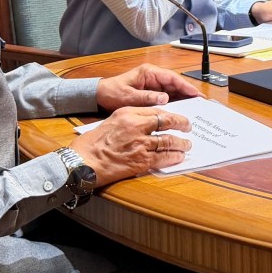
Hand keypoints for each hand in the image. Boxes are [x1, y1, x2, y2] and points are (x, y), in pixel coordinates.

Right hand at [70, 106, 191, 184]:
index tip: (177, 117)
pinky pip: (163, 157)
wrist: (83, 162)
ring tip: (187, 145)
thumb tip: (149, 122)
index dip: (171, 114)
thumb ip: (131, 119)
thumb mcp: (111, 121)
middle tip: (188, 127)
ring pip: (168, 141)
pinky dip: (173, 157)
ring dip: (181, 143)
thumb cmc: (92, 143)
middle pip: (167, 122)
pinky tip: (178, 157)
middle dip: (181, 124)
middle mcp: (137, 126)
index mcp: (128, 113)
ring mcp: (140, 143)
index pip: (156, 110)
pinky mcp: (141, 160)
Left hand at [97, 63, 201, 111]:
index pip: (171, 77)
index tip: (195, 93)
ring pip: (172, 91)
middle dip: (188, 92)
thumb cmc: (112, 92)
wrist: (100, 95)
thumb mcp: (128, 96)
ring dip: (183, 99)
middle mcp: (153, 77)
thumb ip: (146, 97)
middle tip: (201, 102)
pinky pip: (166, 97)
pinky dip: (174, 103)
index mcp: (149, 72)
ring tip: (195, 108)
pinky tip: (181, 111)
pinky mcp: (151, 92)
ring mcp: (153, 85)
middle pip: (175, 84)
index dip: (185, 85)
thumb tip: (165, 98)